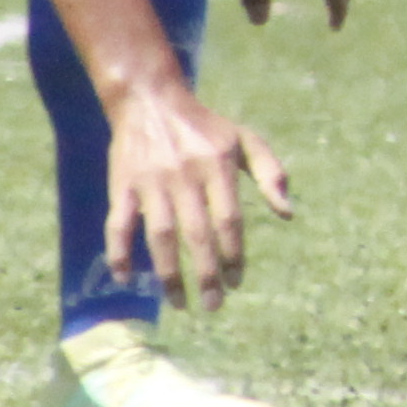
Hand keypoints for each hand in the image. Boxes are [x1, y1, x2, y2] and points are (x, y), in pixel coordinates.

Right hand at [102, 72, 292, 311]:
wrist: (150, 100)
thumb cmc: (205, 127)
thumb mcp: (245, 139)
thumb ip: (271, 172)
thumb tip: (288, 214)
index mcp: (217, 165)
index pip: (229, 220)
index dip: (234, 255)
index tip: (237, 283)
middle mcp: (185, 174)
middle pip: (197, 234)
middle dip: (206, 274)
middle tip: (214, 306)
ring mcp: (151, 181)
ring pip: (160, 236)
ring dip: (168, 274)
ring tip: (179, 304)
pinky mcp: (122, 184)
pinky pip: (118, 224)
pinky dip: (119, 253)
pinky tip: (126, 278)